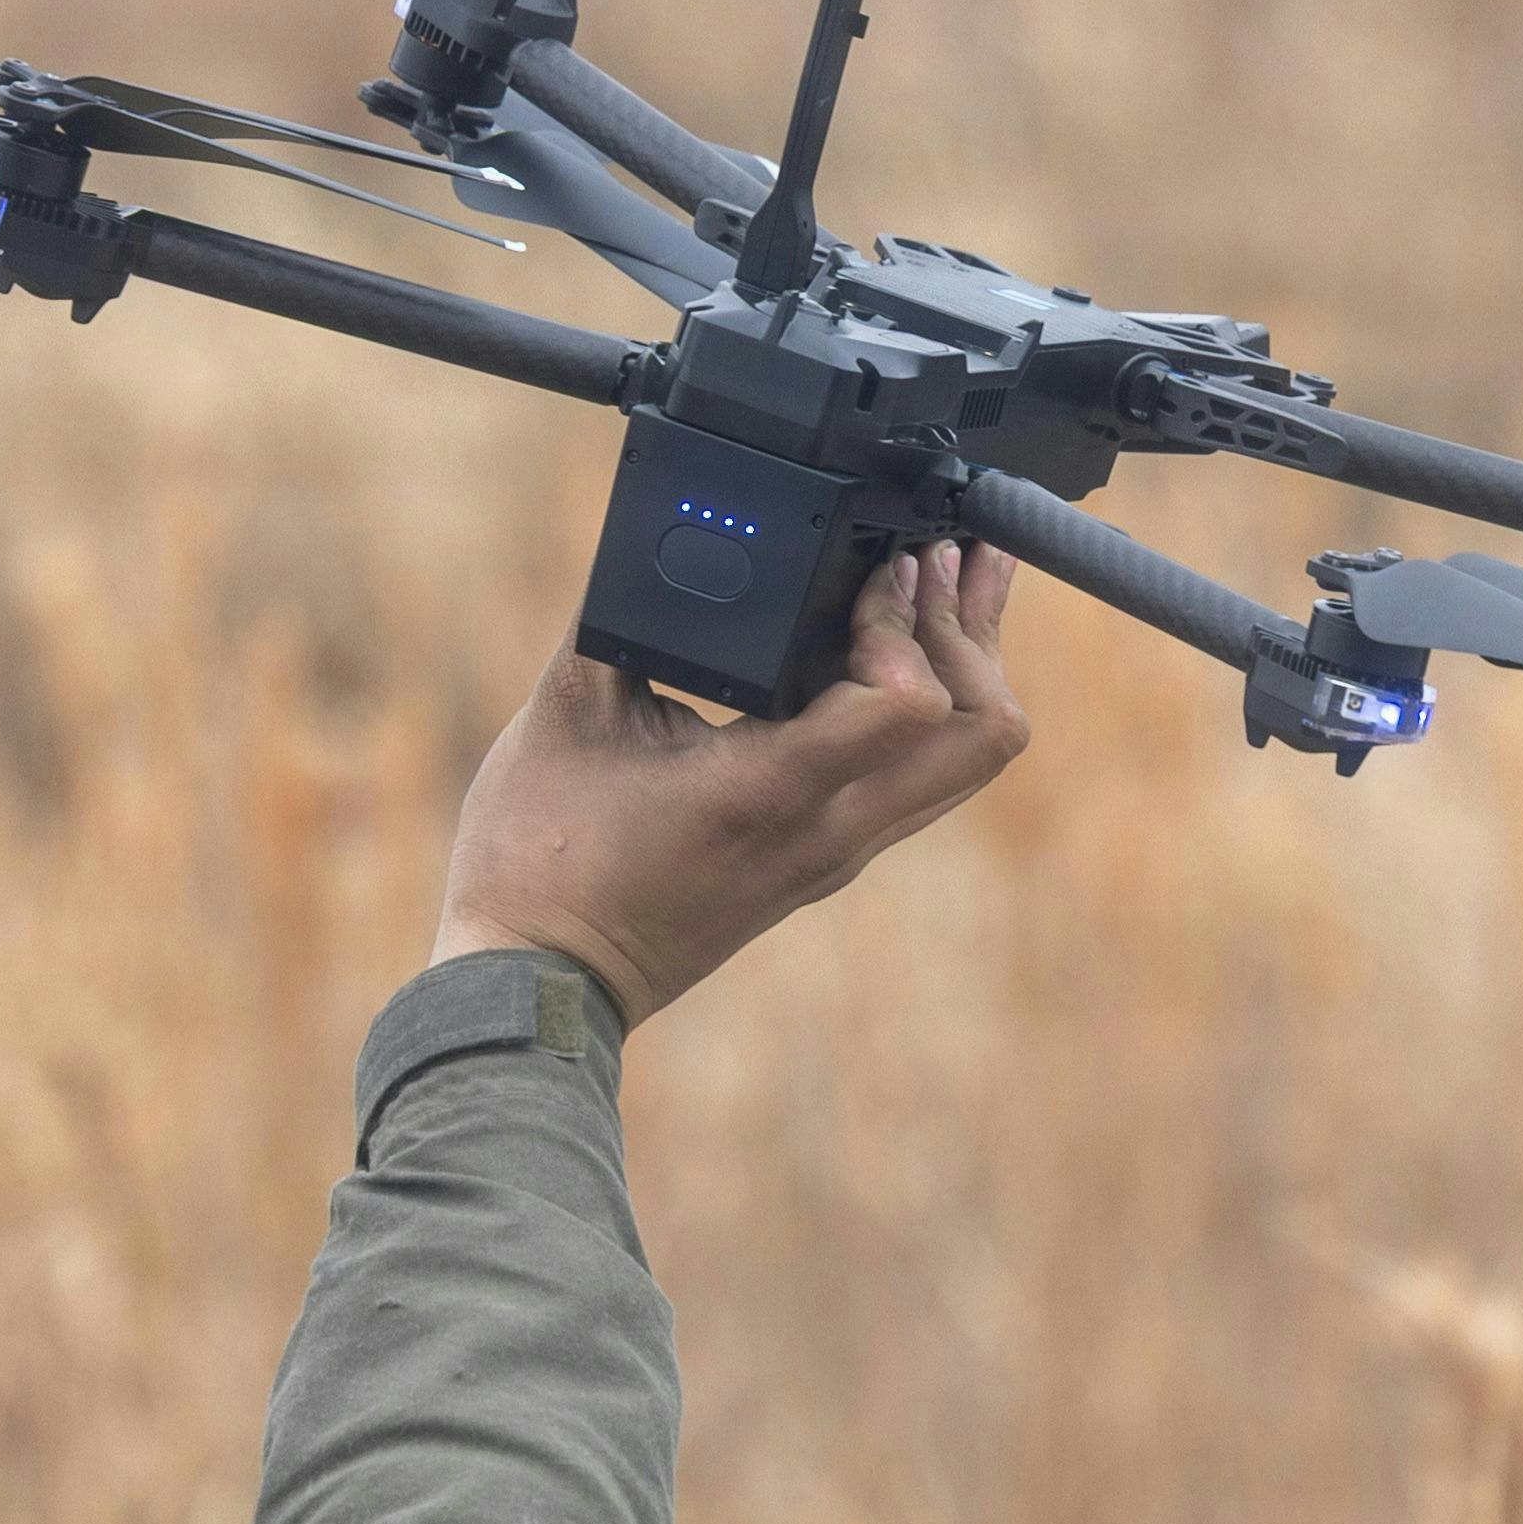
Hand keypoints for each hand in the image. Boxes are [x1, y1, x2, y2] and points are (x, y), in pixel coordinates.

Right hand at [429, 539, 1029, 1025]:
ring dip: (967, 666)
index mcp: (767, 793)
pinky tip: (898, 652)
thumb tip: (667, 538)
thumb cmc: (538, 862)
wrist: (539, 985)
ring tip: (950, 582)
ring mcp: (836, 855)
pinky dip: (931, 707)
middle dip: (970, 629)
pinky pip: (922, 779)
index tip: (869, 567)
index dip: (904, 617)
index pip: (909, 701)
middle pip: (984, 733)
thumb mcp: (570, 714)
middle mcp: (828, 833)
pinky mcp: (825, 860)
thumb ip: (630, 616)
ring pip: (969, 760)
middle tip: (939, 555)